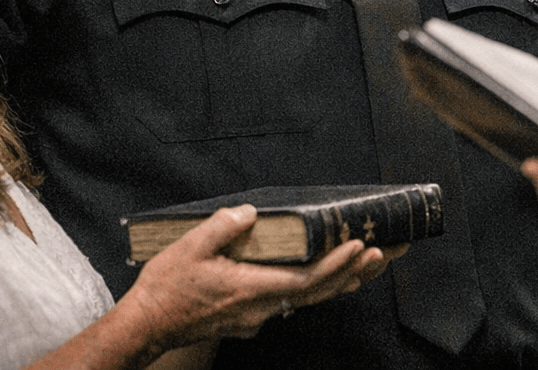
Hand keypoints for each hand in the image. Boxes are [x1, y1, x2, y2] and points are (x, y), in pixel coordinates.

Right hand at [119, 204, 393, 350]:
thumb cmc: (167, 288)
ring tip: (374, 260)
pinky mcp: (252, 315)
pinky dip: (320, 286)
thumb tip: (250, 213)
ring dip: (343, 279)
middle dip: (356, 271)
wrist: (148, 325)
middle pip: (320, 291)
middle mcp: (262, 307)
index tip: (361, 247)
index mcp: (251, 290)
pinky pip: (295, 300)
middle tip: (389, 251)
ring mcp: (259, 315)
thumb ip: (222, 227)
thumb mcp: (188, 247)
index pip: (307, 280)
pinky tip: (334, 277)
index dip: (337, 265)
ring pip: (311, 298)